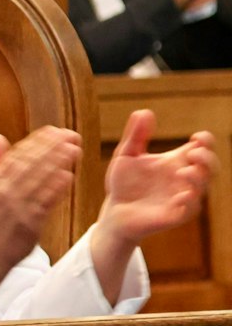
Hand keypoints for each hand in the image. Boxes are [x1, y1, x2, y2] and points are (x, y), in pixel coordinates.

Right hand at [0, 127, 79, 272]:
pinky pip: (45, 202)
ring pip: (39, 180)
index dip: (37, 141)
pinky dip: (56, 188)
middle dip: (51, 147)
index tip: (54, 130)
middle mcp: (3, 192)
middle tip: (70, 135)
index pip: (17, 155)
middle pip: (30, 164)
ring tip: (74, 150)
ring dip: (58, 163)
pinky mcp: (28, 223)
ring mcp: (16, 207)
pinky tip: (68, 176)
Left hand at [98, 109, 216, 244]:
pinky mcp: (177, 214)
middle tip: (193, 152)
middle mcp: (185, 178)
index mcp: (178, 161)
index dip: (206, 140)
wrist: (113, 211)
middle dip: (208, 158)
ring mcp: (183, 197)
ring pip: (203, 187)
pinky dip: (189, 200)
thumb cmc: (124, 183)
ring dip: (198, 177)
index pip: (203, 147)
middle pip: (211, 166)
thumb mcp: (126, 155)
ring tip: (184, 171)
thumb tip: (144, 111)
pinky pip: (191, 208)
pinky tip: (181, 194)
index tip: (196, 137)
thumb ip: (136, 135)